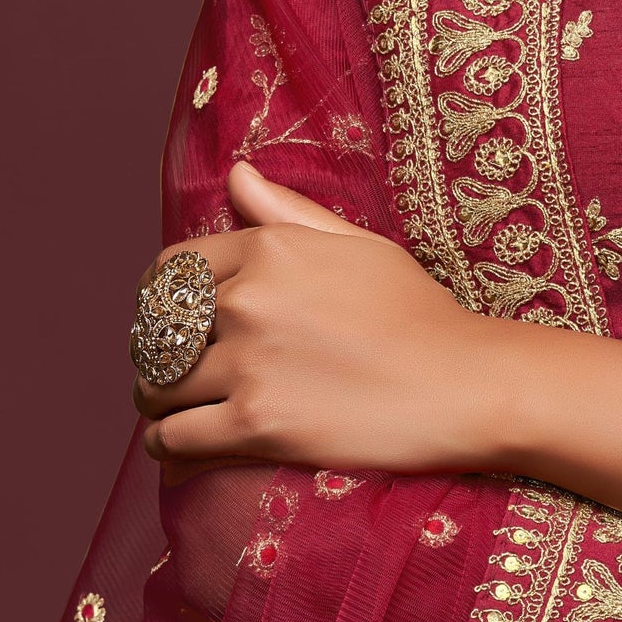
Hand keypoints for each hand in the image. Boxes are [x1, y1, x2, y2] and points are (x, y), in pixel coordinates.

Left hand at [134, 163, 513, 473]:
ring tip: (169, 410)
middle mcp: (249, 299)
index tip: (171, 321)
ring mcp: (250, 363)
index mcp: (270, 248)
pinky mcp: (256, 424)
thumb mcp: (359, 246)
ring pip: (159, 385)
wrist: (466, 384)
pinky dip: (164, 445)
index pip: (173, 269)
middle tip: (170, 372)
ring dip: (155, 400)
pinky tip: (175, 446)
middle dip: (157, 352)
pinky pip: (174, 437)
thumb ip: (289, 213)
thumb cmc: (421, 314)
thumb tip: (236, 175)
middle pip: (160, 328)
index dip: (161, 298)